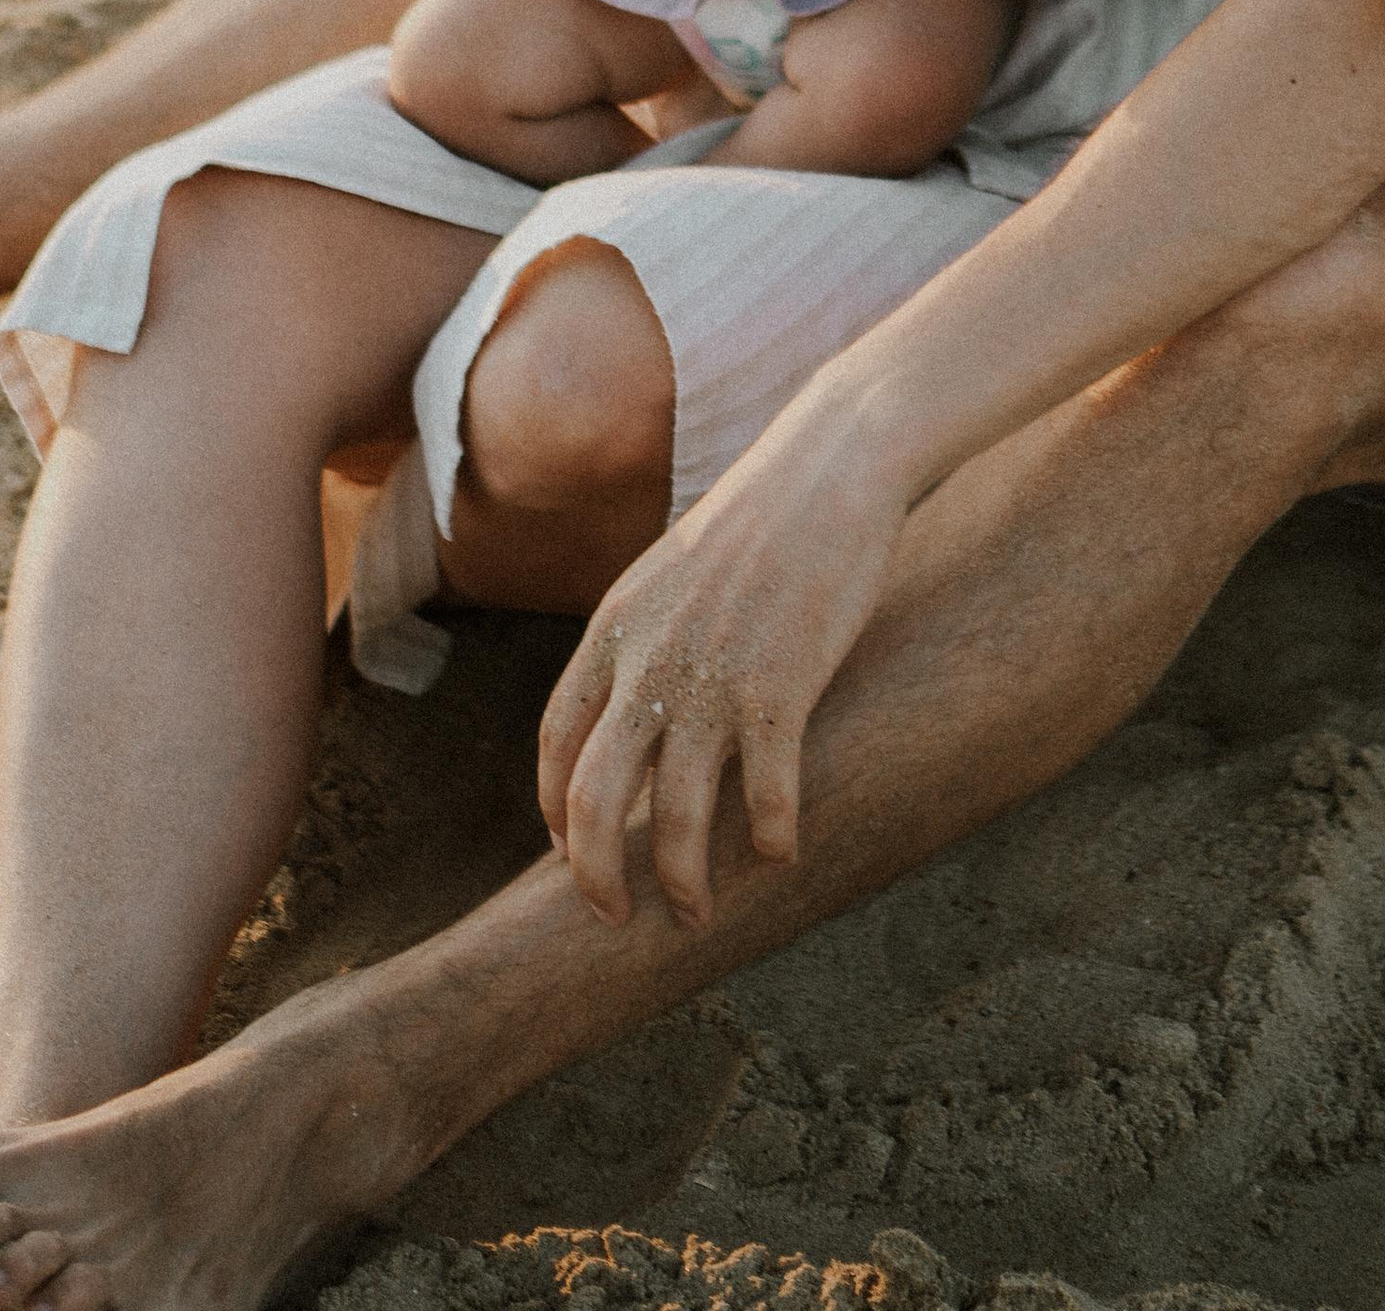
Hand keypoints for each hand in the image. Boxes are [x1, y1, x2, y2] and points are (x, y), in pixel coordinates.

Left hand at [538, 391, 906, 926]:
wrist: (830, 466)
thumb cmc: (758, 519)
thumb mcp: (668, 571)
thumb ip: (640, 640)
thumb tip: (627, 712)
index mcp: (613, 628)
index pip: (555, 743)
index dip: (554, 814)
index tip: (569, 857)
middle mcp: (649, 661)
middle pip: (592, 800)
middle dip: (596, 875)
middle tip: (616, 918)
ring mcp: (713, 678)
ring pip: (675, 817)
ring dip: (683, 881)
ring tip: (697, 911)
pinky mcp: (781, 688)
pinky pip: (765, 796)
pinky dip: (769, 838)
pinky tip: (780, 852)